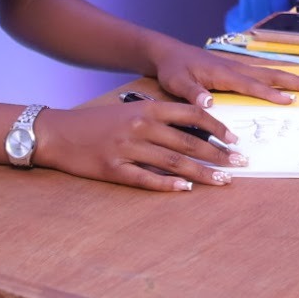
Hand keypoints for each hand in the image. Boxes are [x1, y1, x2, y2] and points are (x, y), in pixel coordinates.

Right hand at [32, 99, 247, 191]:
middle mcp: (140, 126)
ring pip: (174, 162)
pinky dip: (168, 184)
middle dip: (218, 154)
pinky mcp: (113, 169)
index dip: (217, 127)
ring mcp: (127, 149)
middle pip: (188, 142)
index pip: (191, 115)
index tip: (235, 139)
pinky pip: (146, 179)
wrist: (58, 132)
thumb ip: (160, 117)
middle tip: (240, 164)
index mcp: (147, 108)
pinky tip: (185, 189)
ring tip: (223, 181)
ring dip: (202, 173)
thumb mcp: (131, 110)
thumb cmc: (98, 122)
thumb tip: (195, 128)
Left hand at [151, 38, 298, 107]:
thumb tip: (209, 103)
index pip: (252, 85)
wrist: (168, 53)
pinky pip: (264, 74)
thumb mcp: (176, 83)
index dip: (271, 94)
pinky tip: (290, 82)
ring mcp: (238, 67)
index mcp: (224, 73)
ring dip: (294, 78)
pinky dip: (281, 77)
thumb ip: (192, 94)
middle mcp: (236, 68)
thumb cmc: (172, 69)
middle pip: (272, 75)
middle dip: (297, 81)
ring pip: (271, 73)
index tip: (291, 101)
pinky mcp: (236, 69)